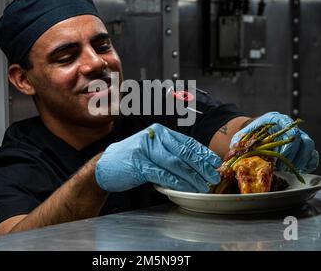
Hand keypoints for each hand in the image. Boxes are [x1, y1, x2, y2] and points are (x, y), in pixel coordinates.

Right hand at [95, 123, 220, 192]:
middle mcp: (154, 137)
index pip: (186, 142)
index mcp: (160, 132)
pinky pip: (162, 174)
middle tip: (213, 175)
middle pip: (183, 152)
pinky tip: (185, 188)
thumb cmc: (131, 158)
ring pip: (175, 164)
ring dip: (191, 176)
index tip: (215, 161)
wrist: (105, 164)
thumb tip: (196, 161)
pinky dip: (176, 182)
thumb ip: (170, 151)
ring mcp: (145, 150)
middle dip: (201, 165)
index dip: (202, 152)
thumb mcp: (152, 148)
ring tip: (202, 185)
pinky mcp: (139, 164)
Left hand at [230, 112, 318, 172]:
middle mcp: (290, 127)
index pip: (289, 125)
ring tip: (287, 171)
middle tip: (282, 167)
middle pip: (302, 139)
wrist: (253, 135)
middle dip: (292, 156)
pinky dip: (307, 164)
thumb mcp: (241, 136)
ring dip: (300, 162)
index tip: (281, 154)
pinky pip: (312, 156)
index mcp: (276, 119)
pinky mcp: (302, 148)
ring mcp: (298, 137)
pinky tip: (296, 171)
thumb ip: (240, 142)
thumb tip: (236, 150)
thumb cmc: (247, 136)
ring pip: (309, 147)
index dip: (288, 142)